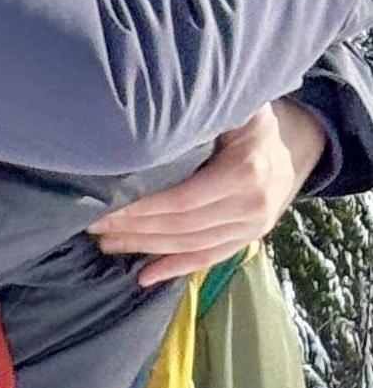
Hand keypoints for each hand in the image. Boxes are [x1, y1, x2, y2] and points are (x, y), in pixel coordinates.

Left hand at [91, 100, 327, 288]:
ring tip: (108, 244)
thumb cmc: (250, 122)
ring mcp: (253, 225)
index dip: (142, 208)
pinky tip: (144, 277)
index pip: (183, 199)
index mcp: (245, 171)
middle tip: (94, 227)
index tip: (104, 209)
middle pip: (182, 225)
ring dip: (145, 248)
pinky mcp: (249, 238)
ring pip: (191, 244)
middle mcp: (251, 204)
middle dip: (134, 228)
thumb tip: (153, 122)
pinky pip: (210, 257)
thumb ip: (203, 119)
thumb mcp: (234, 110)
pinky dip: (176, 268)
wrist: (293, 146)